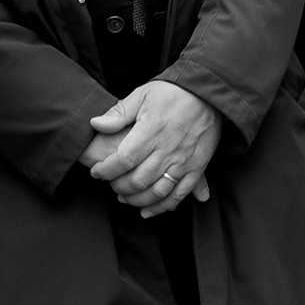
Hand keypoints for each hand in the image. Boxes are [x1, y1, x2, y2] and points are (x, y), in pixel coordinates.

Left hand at [83, 78, 223, 215]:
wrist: (209, 94)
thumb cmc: (173, 93)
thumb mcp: (143, 95)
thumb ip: (119, 113)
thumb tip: (95, 124)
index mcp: (152, 132)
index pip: (124, 160)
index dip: (106, 170)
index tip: (96, 172)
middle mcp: (168, 150)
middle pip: (138, 180)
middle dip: (119, 187)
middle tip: (110, 184)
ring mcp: (184, 161)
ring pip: (157, 192)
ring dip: (137, 200)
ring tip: (124, 198)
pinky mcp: (197, 168)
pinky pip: (180, 194)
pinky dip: (163, 206)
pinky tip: (148, 210)